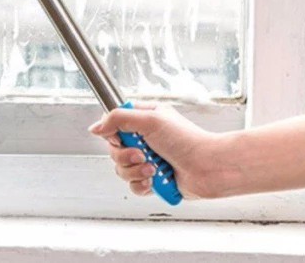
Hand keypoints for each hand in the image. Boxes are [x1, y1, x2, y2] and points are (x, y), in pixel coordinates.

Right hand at [88, 102, 237, 199]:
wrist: (208, 168)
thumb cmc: (187, 140)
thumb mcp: (149, 120)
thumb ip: (118, 119)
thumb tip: (95, 127)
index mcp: (143, 119)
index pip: (113, 124)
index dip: (112, 134)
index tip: (121, 138)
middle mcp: (143, 139)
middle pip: (114, 150)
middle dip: (126, 156)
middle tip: (143, 155)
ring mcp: (148, 160)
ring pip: (122, 169)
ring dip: (136, 171)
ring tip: (154, 168)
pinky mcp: (153, 180)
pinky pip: (133, 186)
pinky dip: (143, 185)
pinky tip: (156, 180)